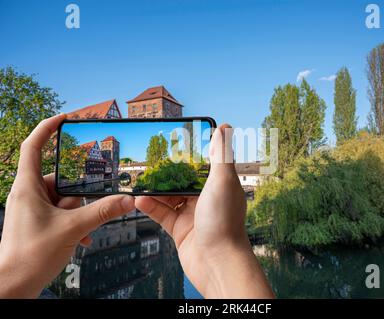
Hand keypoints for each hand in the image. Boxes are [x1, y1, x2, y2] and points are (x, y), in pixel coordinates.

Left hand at [0, 114, 134, 297]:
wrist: (13, 287)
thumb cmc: (30, 256)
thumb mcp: (72, 229)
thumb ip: (102, 211)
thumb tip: (127, 200)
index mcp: (27, 187)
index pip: (33, 146)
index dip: (48, 128)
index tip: (65, 118)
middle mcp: (29, 194)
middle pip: (60, 179)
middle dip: (79, 195)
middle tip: (86, 208)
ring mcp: (33, 209)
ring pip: (64, 199)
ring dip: (79, 214)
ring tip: (83, 231)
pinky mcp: (39, 222)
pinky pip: (62, 214)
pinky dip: (74, 223)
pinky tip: (83, 238)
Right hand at [135, 124, 274, 297]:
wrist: (217, 263)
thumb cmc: (224, 222)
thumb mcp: (222, 182)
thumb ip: (221, 155)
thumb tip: (225, 128)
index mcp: (219, 186)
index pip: (203, 165)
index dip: (190, 154)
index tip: (175, 142)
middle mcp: (206, 199)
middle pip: (182, 180)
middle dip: (167, 172)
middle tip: (149, 160)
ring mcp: (192, 214)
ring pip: (169, 196)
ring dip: (154, 189)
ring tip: (139, 179)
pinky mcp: (180, 229)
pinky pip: (162, 214)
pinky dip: (150, 206)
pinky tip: (139, 199)